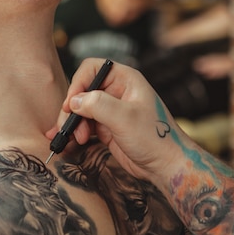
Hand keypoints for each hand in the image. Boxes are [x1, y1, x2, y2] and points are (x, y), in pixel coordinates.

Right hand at [46, 58, 196, 183]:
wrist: (165, 165)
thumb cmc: (154, 137)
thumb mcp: (125, 118)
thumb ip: (98, 104)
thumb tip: (74, 101)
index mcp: (125, 79)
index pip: (92, 69)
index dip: (78, 83)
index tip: (71, 103)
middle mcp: (117, 91)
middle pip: (82, 90)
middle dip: (73, 109)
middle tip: (69, 127)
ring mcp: (111, 110)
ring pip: (80, 109)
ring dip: (73, 124)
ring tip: (76, 139)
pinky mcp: (106, 127)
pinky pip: (84, 125)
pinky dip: (75, 132)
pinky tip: (68, 142)